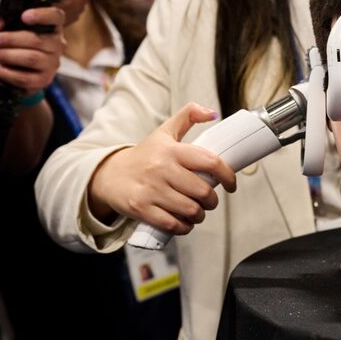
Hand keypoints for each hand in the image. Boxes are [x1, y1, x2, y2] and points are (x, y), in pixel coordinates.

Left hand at [0, 4, 66, 94]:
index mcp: (52, 25)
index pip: (56, 16)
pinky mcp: (44, 80)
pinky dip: (8, 73)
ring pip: (32, 59)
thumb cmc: (12, 35)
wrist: (14, 60)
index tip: (24, 16)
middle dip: (11, 40)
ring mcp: (53, 63)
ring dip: (8, 56)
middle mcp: (57, 44)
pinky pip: (25, 78)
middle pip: (38, 40)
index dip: (42, 15)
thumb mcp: (3, 19)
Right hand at [87, 102, 237, 233]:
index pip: (210, 162)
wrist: (109, 174)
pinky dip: (184, 227)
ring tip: (198, 212)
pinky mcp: (141, 209)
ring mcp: (151, 190)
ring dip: (200, 215)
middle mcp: (162, 169)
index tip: (231, 185)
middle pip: (203, 192)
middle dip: (212, 201)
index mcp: (171, 150)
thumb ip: (188, 115)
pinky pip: (173, 224)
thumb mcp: (164, 131)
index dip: (228, 176)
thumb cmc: (143, 155)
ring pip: (191, 210)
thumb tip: (213, 112)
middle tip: (209, 201)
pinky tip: (184, 222)